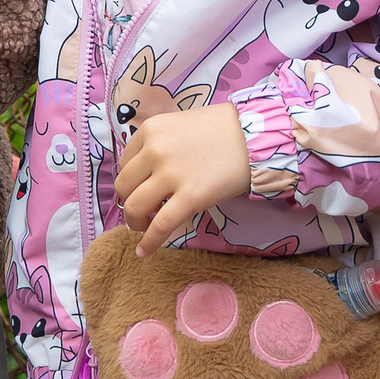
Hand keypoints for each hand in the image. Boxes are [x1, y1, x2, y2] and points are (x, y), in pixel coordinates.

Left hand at [116, 103, 248, 255]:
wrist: (254, 136)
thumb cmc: (220, 129)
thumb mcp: (178, 126)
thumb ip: (159, 145)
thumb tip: (145, 173)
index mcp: (150, 130)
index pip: (125, 163)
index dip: (130, 181)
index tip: (138, 191)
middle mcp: (154, 150)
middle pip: (125, 186)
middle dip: (128, 203)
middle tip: (140, 212)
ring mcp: (171, 174)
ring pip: (135, 207)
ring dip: (135, 223)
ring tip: (142, 228)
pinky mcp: (191, 197)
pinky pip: (161, 225)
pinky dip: (149, 242)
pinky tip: (144, 252)